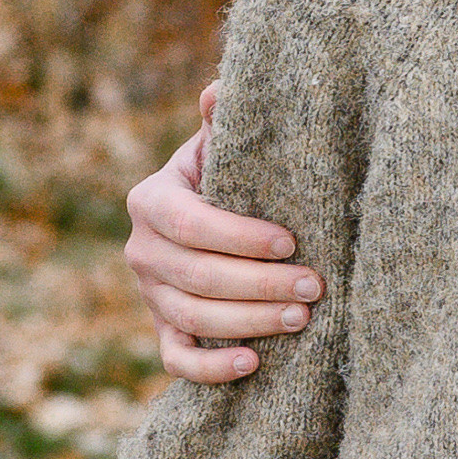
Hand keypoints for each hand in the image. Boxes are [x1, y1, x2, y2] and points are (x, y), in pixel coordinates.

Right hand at [130, 89, 324, 385]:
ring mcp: (149, 296)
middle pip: (195, 276)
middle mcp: (142, 250)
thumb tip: (221, 89)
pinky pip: (177, 361)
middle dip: (258, 284)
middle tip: (314, 286)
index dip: (238, 236)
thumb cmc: (230, 181)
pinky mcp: (162, 333)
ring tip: (302, 319)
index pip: (189, 223)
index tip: (291, 241)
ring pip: (191, 318)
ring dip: (248, 323)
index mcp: (152, 200)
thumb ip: (225, 123)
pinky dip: (211, 369)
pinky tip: (254, 363)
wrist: (212, 227)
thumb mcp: (225, 148)